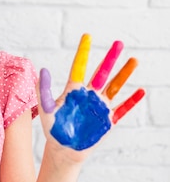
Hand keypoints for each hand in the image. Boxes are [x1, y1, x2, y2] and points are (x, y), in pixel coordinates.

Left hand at [38, 34, 144, 156]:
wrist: (63, 148)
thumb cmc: (52, 127)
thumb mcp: (46, 107)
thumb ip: (42, 89)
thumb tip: (43, 69)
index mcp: (73, 89)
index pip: (79, 66)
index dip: (83, 51)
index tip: (87, 36)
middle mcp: (88, 94)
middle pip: (101, 72)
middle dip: (110, 58)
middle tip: (118, 43)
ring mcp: (99, 106)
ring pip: (115, 86)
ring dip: (124, 74)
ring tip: (134, 60)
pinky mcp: (108, 119)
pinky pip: (122, 108)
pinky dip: (131, 100)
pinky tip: (140, 91)